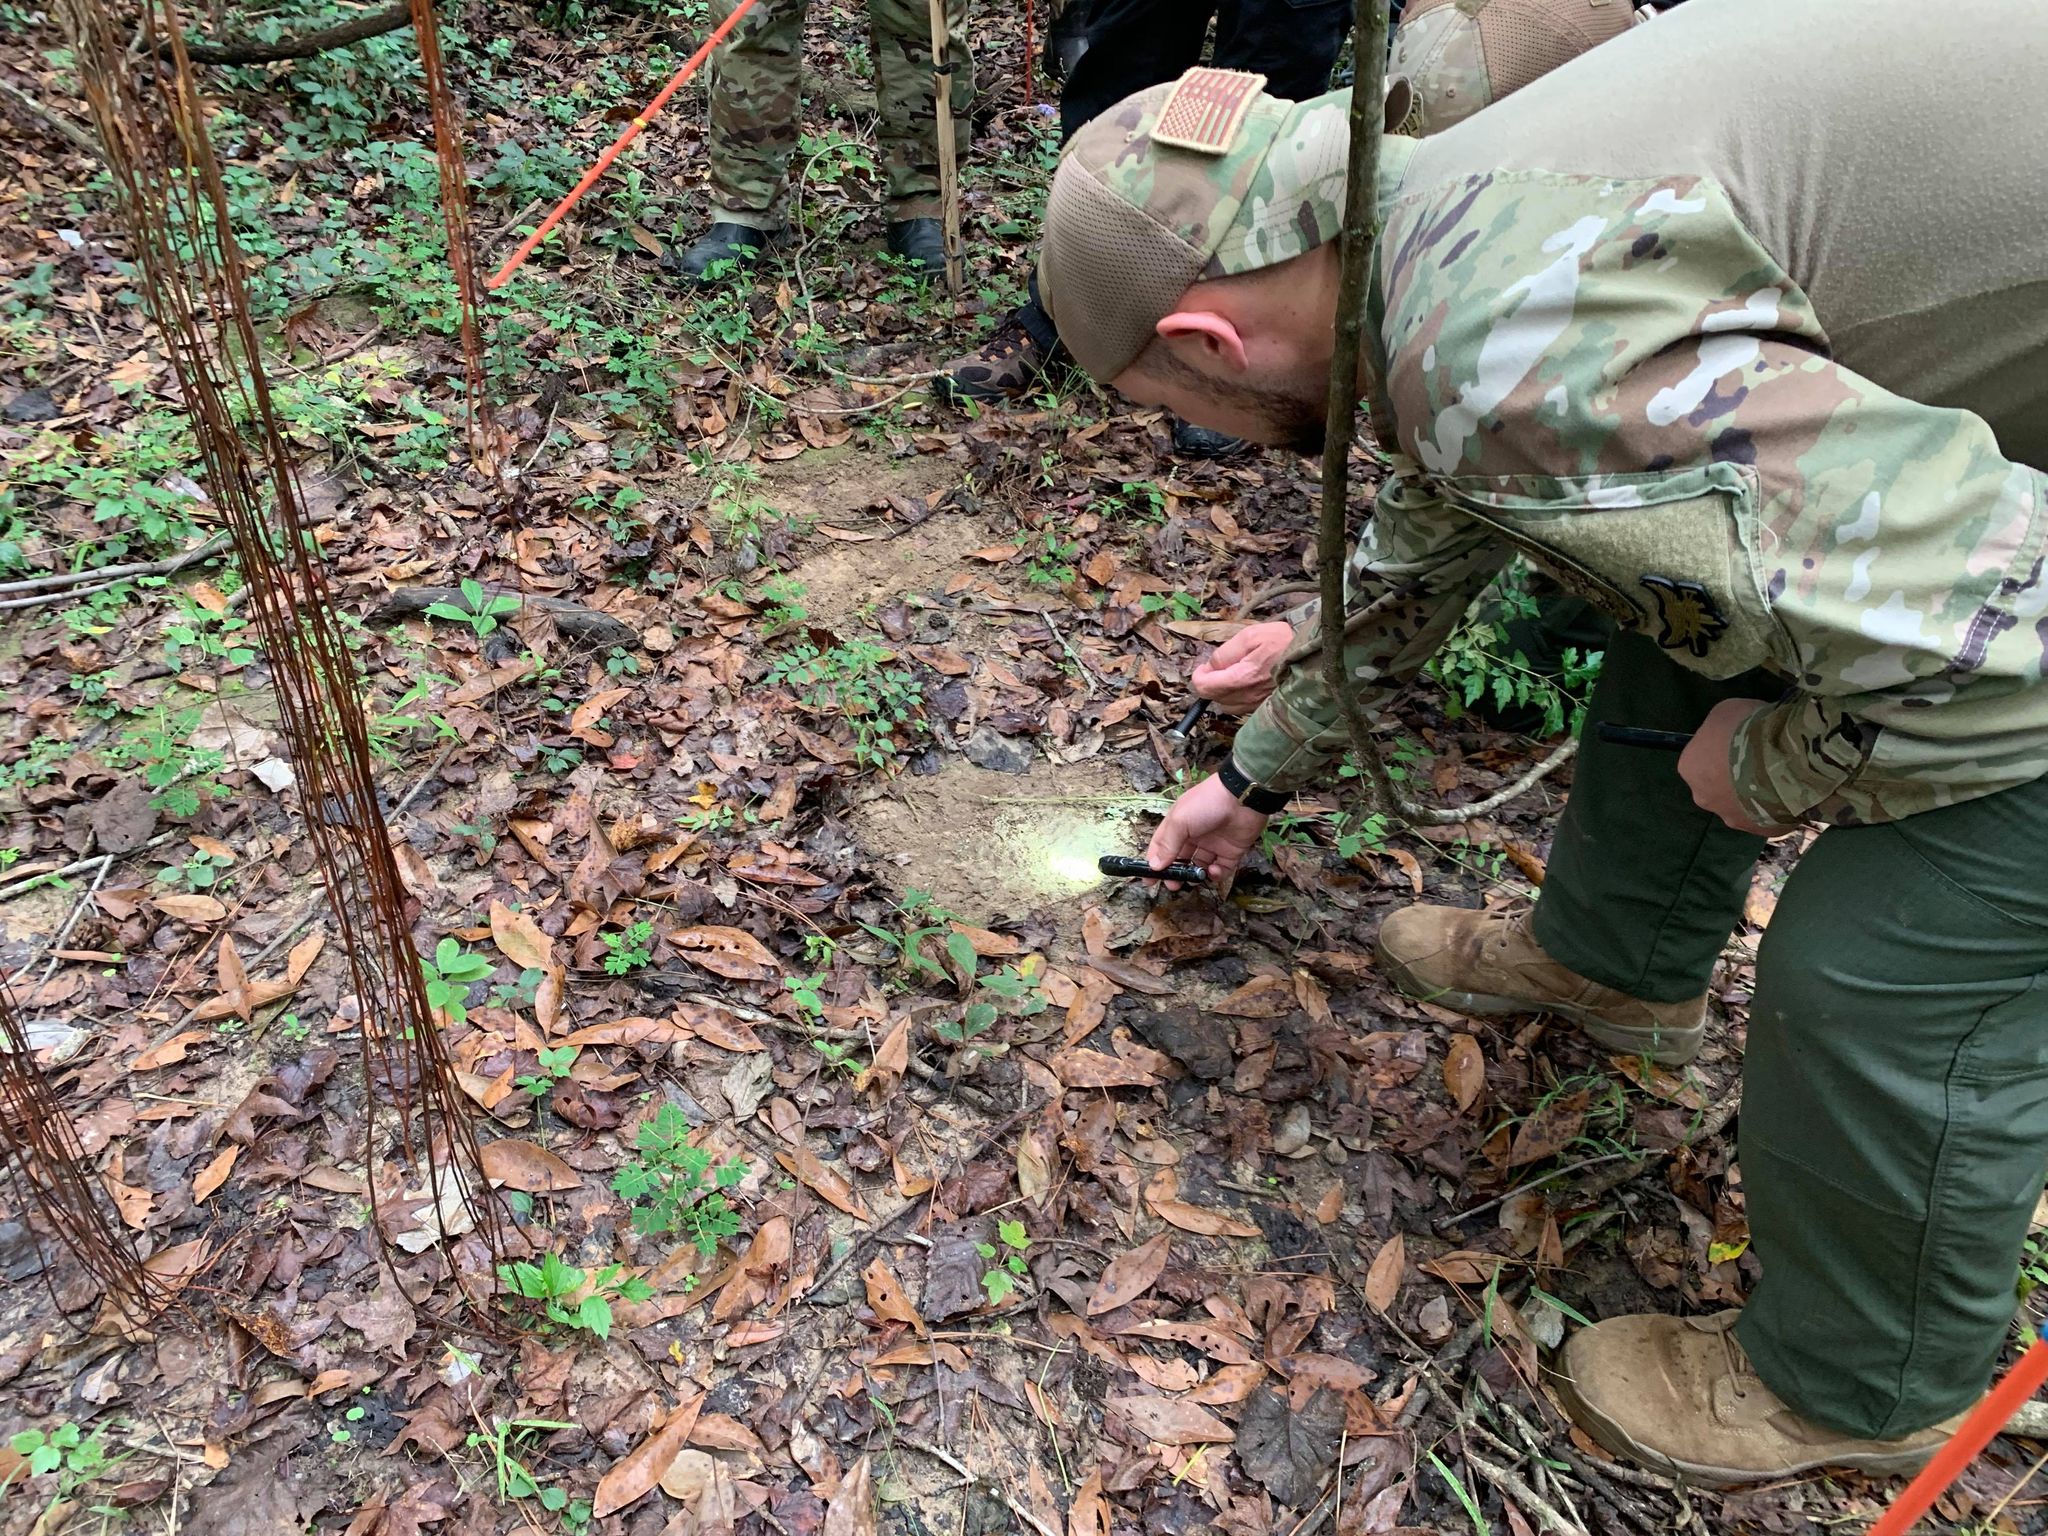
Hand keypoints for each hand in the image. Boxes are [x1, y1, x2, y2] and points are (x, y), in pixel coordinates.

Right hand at [1144, 773, 1270, 888]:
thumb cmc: (1206, 803)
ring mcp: (1213, 844)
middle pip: (1180, 859)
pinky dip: (1216, 874)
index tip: (1148, 880)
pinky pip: (1221, 869)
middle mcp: (1194, 836)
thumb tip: (1154, 865)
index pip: (1162, 847)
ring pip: (1200, 866)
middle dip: (1176, 874)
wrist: (1242, 798)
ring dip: (1195, 876)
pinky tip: (1212, 871)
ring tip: (1194, 879)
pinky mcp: (1231, 852)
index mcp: (1178, 826)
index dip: (1154, 862)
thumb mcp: (1180, 821)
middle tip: (1173, 885)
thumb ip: (1167, 844)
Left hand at [1192, 622, 1293, 713]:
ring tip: (1234, 674)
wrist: (1314, 657)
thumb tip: (1209, 667)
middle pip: (1213, 697)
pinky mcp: (1264, 707)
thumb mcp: (1251, 636)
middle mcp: (1247, 697)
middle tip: (1221, 666)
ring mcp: (1256, 705)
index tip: (1203, 667)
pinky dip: (1237, 696)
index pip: (1204, 688)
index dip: (1199, 676)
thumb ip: (1226, 653)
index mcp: (1241, 678)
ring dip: (1223, 691)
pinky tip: (1247, 683)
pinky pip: (1241, 707)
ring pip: (1226, 704)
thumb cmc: (1284, 643)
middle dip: (1211, 682)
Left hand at [1678, 699, 1780, 835]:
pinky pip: (1769, 817)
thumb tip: (1726, 736)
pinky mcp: (1763, 831)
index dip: (1721, 748)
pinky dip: (1778, 807)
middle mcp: (1704, 798)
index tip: (1742, 741)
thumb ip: (1719, 729)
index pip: (1700, 758)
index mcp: (1690, 768)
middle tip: (1761, 760)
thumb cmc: (1749, 729)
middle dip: (1736, 775)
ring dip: (1756, 793)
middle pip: (1718, 785)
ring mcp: (1733, 818)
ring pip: (1743, 804)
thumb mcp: (1726, 712)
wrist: (1787, 760)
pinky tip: (1793, 792)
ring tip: (1781, 776)